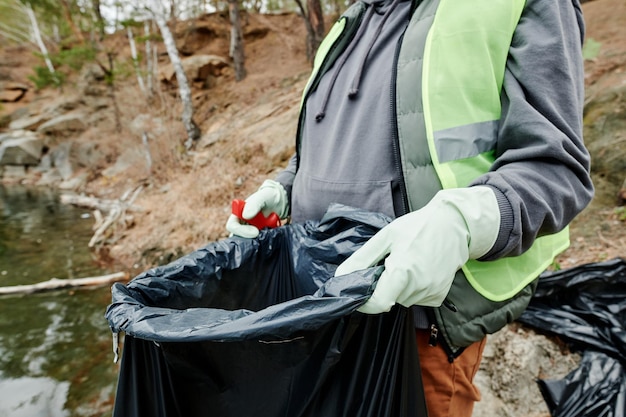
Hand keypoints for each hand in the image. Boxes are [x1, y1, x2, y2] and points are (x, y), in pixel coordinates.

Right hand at [226, 180, 288, 237]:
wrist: (280, 202)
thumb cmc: (268, 197)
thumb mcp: (262, 197)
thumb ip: (254, 204)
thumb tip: (246, 216)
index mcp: (238, 214)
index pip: (232, 226)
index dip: (241, 231)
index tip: (255, 232)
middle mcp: (242, 224)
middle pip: (239, 237)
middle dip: (251, 238)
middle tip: (262, 235)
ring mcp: (251, 231)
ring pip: (250, 242)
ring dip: (259, 239)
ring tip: (269, 232)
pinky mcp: (259, 237)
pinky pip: (260, 243)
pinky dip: (265, 241)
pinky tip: (272, 234)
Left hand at [334, 187, 500, 313]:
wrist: (455, 225)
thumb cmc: (419, 226)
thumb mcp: (386, 237)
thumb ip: (362, 259)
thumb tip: (341, 276)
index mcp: (403, 271)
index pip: (378, 303)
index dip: (365, 302)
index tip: (361, 291)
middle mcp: (419, 286)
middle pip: (389, 299)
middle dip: (382, 286)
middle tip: (389, 263)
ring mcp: (431, 293)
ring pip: (401, 299)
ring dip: (398, 286)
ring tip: (407, 262)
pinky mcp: (439, 296)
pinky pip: (416, 298)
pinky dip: (412, 287)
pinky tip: (419, 269)